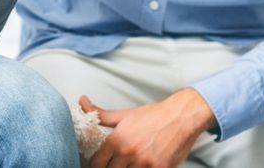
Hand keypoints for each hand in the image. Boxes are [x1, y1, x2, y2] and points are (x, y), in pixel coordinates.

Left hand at [83, 88, 215, 167]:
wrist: (182, 116)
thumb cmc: (153, 115)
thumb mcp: (125, 115)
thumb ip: (101, 115)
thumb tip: (82, 102)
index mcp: (118, 139)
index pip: (97, 162)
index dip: (94, 166)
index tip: (96, 166)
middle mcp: (129, 152)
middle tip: (113, 165)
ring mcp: (145, 163)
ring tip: (127, 165)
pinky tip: (142, 167)